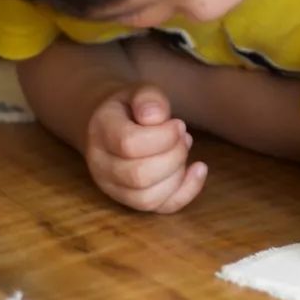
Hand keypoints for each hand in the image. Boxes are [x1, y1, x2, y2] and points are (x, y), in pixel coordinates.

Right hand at [85, 83, 206, 212]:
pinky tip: (199, 169)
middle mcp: (101, 165)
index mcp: (101, 132)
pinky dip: (187, 191)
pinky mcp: (133, 201)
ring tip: (184, 149)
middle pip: (138, 175)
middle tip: (183, 136)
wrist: (112, 126)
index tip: (177, 124)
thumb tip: (156, 116)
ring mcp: (114, 188)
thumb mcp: (139, 92)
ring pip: (148, 198)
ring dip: (178, 174)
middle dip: (173, 155)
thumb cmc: (131, 108)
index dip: (163, 136)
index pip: (129, 144)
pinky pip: (161, 208)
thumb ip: (148, 98)